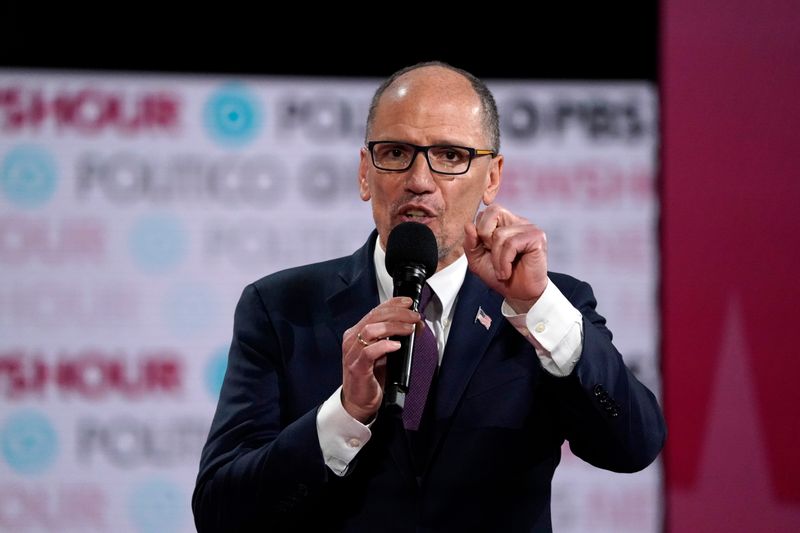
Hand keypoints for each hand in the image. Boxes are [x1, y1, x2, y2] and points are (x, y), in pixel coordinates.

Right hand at [341, 297, 419, 422]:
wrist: (359, 401)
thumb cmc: (372, 376)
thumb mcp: (386, 352)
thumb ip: (397, 337)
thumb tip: (417, 324)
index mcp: (357, 332)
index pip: (375, 311)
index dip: (393, 303)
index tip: (408, 302)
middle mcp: (352, 339)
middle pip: (374, 317)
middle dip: (398, 313)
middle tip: (414, 317)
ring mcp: (353, 353)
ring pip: (371, 330)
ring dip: (393, 326)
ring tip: (409, 329)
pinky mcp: (357, 368)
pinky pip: (369, 352)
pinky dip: (384, 346)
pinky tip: (396, 346)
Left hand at [464, 204, 547, 313]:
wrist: (518, 294)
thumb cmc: (500, 275)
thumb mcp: (477, 260)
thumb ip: (470, 243)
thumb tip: (468, 225)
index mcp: (504, 223)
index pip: (485, 212)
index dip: (479, 232)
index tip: (486, 250)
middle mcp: (517, 221)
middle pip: (493, 211)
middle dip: (485, 237)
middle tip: (493, 256)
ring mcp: (529, 227)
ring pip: (500, 234)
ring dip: (496, 258)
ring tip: (501, 270)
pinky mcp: (537, 237)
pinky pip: (511, 244)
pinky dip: (504, 262)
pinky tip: (507, 272)